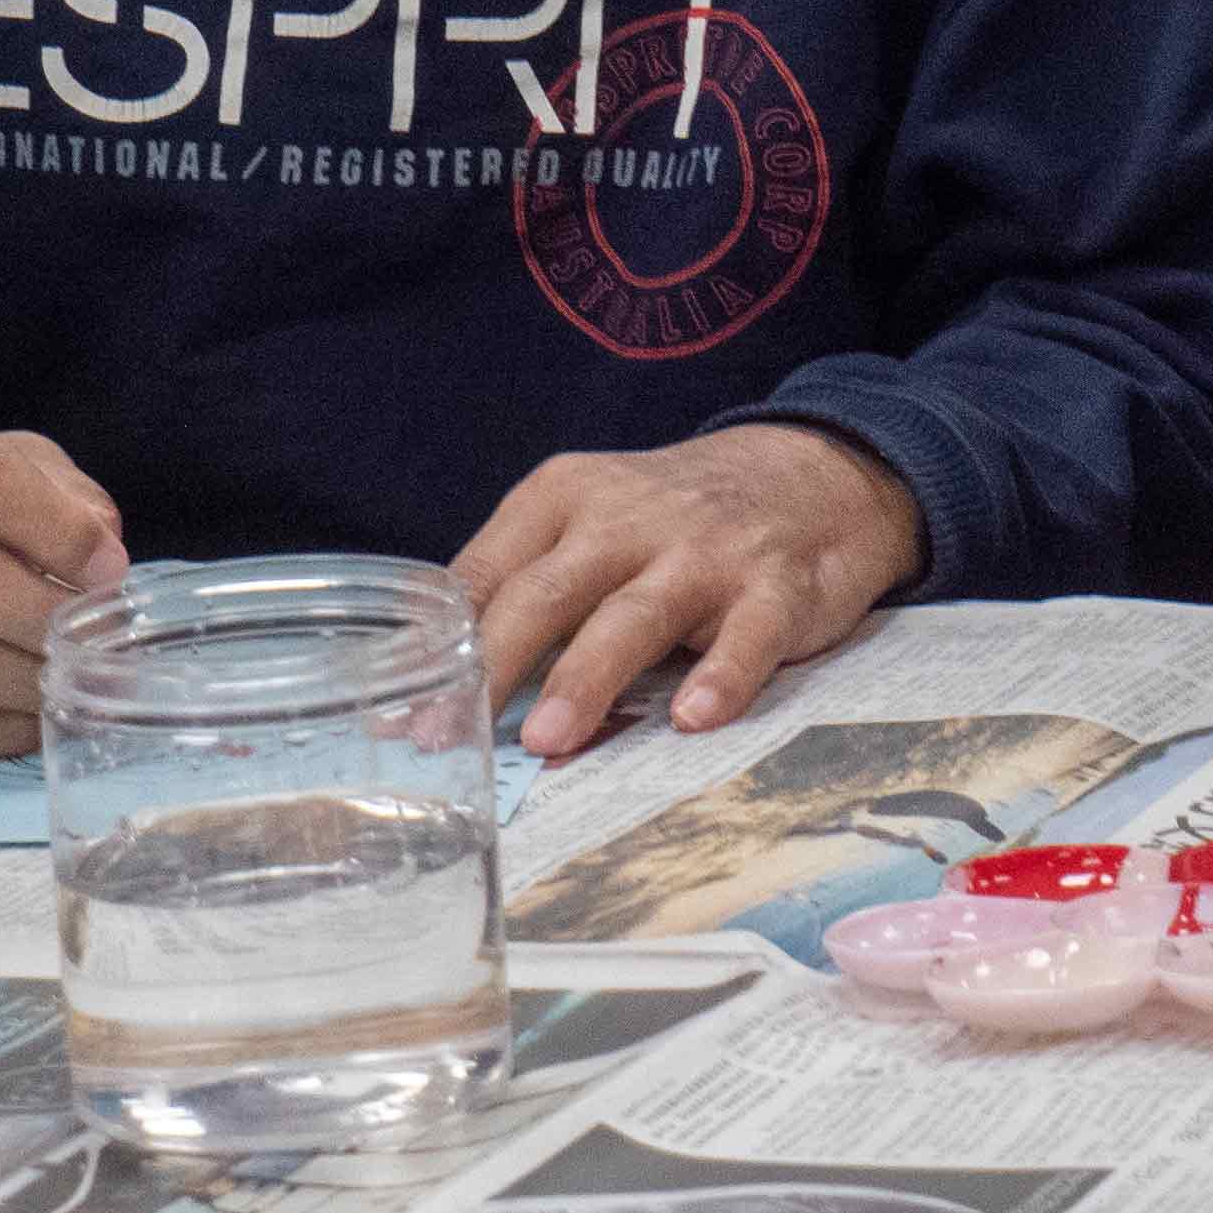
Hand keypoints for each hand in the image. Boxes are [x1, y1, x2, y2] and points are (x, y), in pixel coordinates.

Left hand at [456, 424, 924, 757]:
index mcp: (565, 497)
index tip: (398, 715)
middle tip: (450, 735)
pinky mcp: (776, 584)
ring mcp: (706, 551)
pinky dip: (722, 674)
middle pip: (548, 594)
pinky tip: (695, 717)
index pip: (486, 574)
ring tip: (548, 739)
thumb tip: (440, 689)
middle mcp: (629, 518)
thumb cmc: (675, 521)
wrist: (814, 473)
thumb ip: (527, 589)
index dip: (439, 647)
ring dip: (586, 678)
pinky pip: (748, 633)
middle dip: (497, 665)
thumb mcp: (590, 524)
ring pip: (635, 616)